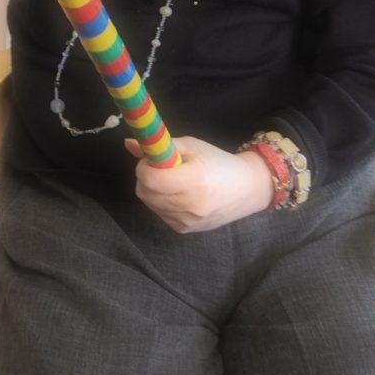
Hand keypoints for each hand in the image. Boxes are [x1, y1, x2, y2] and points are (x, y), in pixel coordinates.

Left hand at [125, 136, 274, 232]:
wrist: (246, 190)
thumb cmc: (218, 162)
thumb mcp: (193, 146)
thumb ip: (161, 145)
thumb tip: (128, 144)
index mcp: (193, 181)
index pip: (150, 178)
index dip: (145, 166)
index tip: (154, 158)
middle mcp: (189, 205)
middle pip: (145, 192)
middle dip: (146, 177)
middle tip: (162, 168)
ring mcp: (186, 221)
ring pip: (150, 203)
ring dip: (153, 190)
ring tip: (174, 181)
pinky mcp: (185, 230)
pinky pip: (160, 213)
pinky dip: (162, 202)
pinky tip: (179, 195)